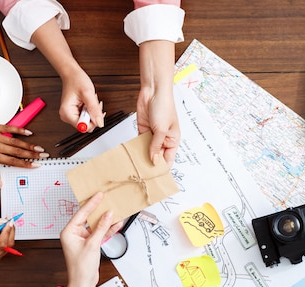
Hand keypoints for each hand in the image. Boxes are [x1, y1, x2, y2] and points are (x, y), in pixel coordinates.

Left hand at [56, 192, 121, 286]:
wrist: (83, 283)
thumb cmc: (81, 268)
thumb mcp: (93, 244)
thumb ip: (101, 228)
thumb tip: (108, 215)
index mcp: (69, 232)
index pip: (81, 213)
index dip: (91, 204)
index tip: (99, 195)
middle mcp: (74, 234)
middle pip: (89, 217)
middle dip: (100, 210)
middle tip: (107, 200)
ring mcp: (83, 239)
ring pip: (96, 225)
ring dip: (106, 221)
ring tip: (115, 211)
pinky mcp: (90, 244)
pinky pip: (100, 233)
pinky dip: (107, 230)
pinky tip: (116, 224)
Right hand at [58, 67, 103, 130]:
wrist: (72, 74)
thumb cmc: (76, 80)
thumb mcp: (88, 94)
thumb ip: (94, 109)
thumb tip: (100, 123)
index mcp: (66, 113)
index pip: (83, 128)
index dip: (93, 122)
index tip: (96, 112)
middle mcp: (67, 116)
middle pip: (86, 126)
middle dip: (94, 115)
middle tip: (94, 104)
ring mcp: (71, 115)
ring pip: (88, 122)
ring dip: (93, 112)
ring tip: (91, 101)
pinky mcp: (75, 113)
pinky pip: (87, 117)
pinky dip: (91, 111)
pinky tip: (89, 103)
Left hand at [137, 40, 179, 164]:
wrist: (153, 91)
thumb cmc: (164, 107)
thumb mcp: (162, 129)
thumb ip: (156, 146)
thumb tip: (153, 160)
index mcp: (173, 140)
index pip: (168, 159)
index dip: (162, 168)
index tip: (154, 177)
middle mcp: (163, 139)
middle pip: (157, 156)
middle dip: (150, 164)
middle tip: (142, 174)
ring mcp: (153, 135)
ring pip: (147, 150)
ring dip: (142, 156)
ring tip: (135, 166)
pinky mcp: (143, 130)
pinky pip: (139, 142)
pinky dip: (136, 148)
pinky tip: (132, 155)